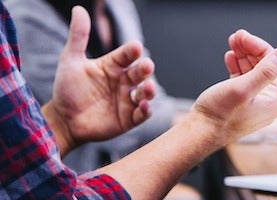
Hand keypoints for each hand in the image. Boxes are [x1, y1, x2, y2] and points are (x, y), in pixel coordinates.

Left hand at [44, 6, 155, 154]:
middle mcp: (124, 81)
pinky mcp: (129, 119)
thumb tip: (79, 9)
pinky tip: (144, 106)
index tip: (136, 47)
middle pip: (140, 72)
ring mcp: (127, 100)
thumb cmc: (67, 89)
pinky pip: (142, 114)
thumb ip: (78, 37)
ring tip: (148, 88)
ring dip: (150, 90)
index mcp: (113, 66)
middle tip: (146, 66)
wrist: (63, 120)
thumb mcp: (70, 61)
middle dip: (145, 69)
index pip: (127, 55)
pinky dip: (146, 110)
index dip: (132, 51)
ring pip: (145, 93)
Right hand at [189, 30, 276, 142]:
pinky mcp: (243, 103)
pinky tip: (230, 58)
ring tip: (232, 43)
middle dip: (250, 49)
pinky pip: (245, 79)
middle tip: (236, 36)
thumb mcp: (243, 88)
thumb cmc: (219, 115)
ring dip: (243, 55)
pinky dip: (238, 67)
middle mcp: (269, 103)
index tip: (243, 36)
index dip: (259, 47)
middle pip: (265, 66)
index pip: (275, 64)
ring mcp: (256, 103)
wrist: (200, 133)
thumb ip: (265, 71)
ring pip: (253, 71)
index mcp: (275, 100)